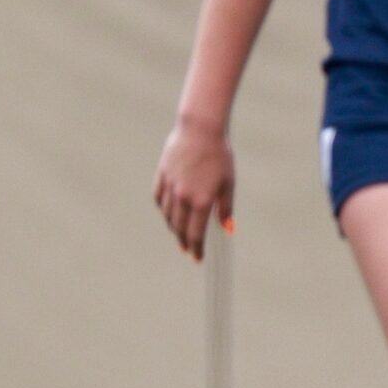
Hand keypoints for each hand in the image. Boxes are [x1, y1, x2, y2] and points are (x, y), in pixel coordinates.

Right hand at [153, 117, 236, 261]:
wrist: (199, 130)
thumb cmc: (219, 155)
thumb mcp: (228, 182)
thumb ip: (225, 208)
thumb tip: (226, 229)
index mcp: (201, 200)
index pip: (196, 233)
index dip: (196, 248)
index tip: (196, 258)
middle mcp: (183, 197)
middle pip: (179, 227)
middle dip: (184, 240)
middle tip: (188, 249)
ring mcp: (170, 186)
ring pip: (167, 215)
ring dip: (173, 227)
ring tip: (179, 233)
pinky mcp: (162, 176)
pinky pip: (159, 199)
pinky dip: (163, 209)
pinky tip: (168, 213)